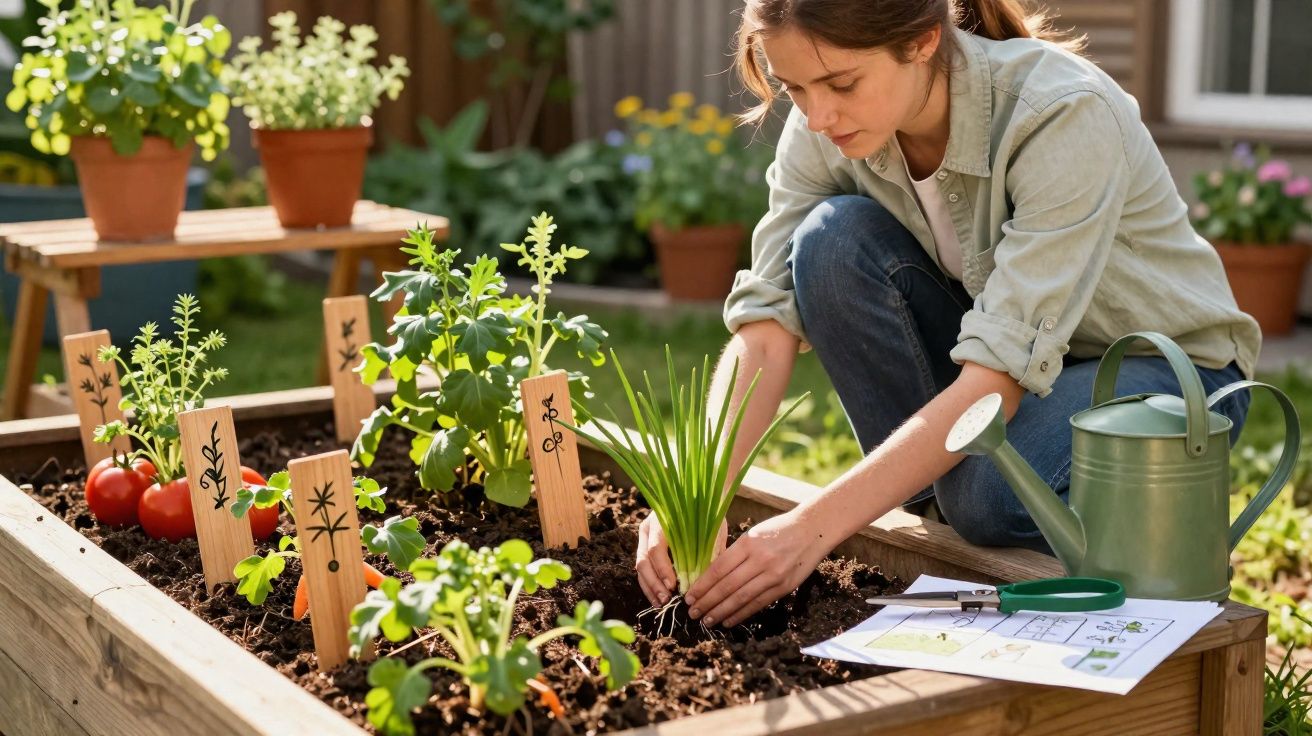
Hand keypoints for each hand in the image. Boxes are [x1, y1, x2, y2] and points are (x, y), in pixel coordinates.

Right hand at [635, 513, 725, 605]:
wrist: (697, 494)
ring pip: (640, 567)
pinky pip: (643, 569)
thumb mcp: (709, 528)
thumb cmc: (706, 512)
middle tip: (666, 600)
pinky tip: (658, 597)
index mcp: (662, 521)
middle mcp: (648, 528)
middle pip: (643, 560)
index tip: (673, 586)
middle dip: (653, 583)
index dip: (663, 569)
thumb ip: (707, 550)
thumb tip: (705, 581)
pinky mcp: (645, 546)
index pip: (656, 548)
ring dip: (650, 587)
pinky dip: (650, 584)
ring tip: (660, 604)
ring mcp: (644, 537)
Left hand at [684, 510, 826, 627]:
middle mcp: (759, 561)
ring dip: (721, 612)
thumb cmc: (778, 530)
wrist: (812, 531)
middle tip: (692, 613)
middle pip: (727, 587)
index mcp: (747, 544)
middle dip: (707, 602)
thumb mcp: (752, 535)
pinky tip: (728, 621)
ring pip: (741, 599)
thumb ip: (735, 554)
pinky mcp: (784, 587)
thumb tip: (712, 576)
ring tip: (706, 621)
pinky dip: (741, 614)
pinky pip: (758, 604)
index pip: (718, 569)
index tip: (689, 597)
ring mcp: (773, 576)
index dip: (702, 586)